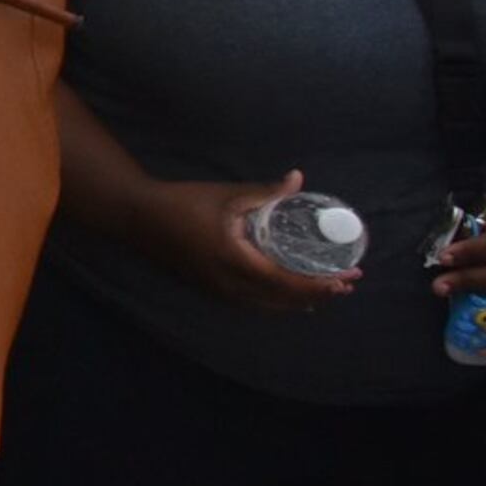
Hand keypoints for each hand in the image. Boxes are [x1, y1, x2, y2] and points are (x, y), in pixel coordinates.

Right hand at [139, 169, 360, 312]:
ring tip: (324, 292)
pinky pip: (254, 303)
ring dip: (299, 300)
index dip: (321, 283)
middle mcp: (231, 285)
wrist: (137, 217)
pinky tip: (286, 293)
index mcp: (237, 261)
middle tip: (346, 284)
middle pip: (284, 301)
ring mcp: (219, 291)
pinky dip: (278, 301)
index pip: (289, 282)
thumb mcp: (227, 195)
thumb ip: (266, 192)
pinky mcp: (211, 289)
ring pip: (269, 307)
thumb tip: (298, 179)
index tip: (347, 277)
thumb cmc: (183, 203)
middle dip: (318, 294)